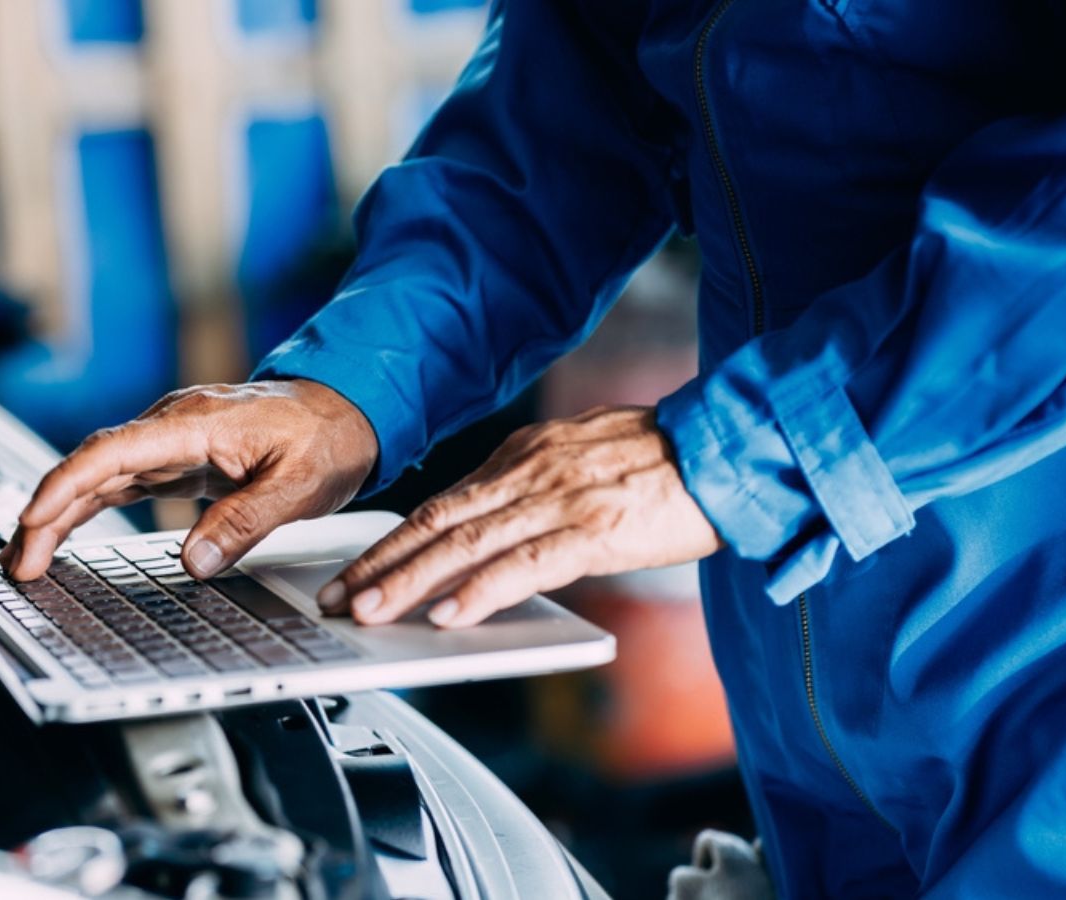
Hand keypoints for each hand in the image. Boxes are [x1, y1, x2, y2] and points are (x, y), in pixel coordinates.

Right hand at [3, 380, 378, 580]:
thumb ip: (244, 522)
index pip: (111, 452)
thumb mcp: (299, 485)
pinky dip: (85, 508)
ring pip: (97, 476)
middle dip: (45, 514)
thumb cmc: (328, 436)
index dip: (65, 487)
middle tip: (17, 564)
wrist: (349, 407)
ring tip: (25, 559)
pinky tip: (61, 534)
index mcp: (194, 424)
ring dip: (57, 515)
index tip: (34, 521)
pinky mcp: (176, 460)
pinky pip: (118, 483)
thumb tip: (193, 562)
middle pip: (90, 467)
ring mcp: (170, 442)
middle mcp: (171, 427)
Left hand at [318, 406, 720, 627]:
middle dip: (380, 564)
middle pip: (436, 522)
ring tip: (373, 612)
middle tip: (338, 599)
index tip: (353, 571)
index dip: (389, 542)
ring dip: (412, 582)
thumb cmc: (659, 461)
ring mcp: (558, 500)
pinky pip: (527, 564)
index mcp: (520, 455)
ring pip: (467, 545)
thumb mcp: (576, 459)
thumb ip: (528, 489)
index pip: (438, 504)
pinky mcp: (594, 529)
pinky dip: (483, 590)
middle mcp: (528, 473)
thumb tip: (486, 526)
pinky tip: (451, 613)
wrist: (726, 447)